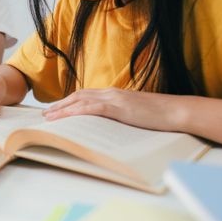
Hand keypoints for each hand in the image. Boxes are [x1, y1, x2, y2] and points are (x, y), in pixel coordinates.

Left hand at [42, 88, 185, 130]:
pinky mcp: (119, 107)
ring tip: (49, 118)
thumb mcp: (133, 114)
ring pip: (81, 101)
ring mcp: (114, 99)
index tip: (55, 110)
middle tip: (45, 114)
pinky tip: (65, 117)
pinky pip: (92, 108)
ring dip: (63, 109)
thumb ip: (117, 116)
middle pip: (78, 96)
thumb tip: (104, 127)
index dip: (68, 102)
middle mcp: (111, 93)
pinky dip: (76, 112)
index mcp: (114, 94)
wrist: (176, 112)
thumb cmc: (157, 116)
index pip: (85, 96)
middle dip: (60, 105)